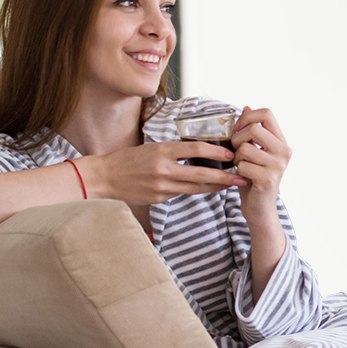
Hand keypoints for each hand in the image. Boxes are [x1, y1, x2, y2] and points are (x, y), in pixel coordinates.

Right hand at [77, 141, 236, 203]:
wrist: (104, 177)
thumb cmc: (128, 160)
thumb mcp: (151, 148)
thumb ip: (173, 151)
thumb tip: (199, 152)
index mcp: (162, 151)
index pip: (195, 149)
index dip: (216, 152)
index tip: (231, 154)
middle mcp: (163, 169)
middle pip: (201, 174)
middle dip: (224, 177)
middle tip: (242, 177)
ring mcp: (161, 186)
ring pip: (195, 187)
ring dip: (215, 187)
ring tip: (231, 185)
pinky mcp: (159, 198)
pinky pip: (183, 194)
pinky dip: (197, 191)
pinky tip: (209, 190)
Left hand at [230, 106, 291, 219]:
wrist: (260, 208)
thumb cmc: (254, 178)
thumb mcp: (253, 151)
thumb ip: (252, 131)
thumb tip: (246, 106)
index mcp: (281, 141)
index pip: (267, 113)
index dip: (247, 117)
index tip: (238, 130)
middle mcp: (284, 151)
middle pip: (254, 128)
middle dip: (238, 138)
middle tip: (237, 151)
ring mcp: (278, 165)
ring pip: (245, 148)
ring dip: (236, 157)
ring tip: (240, 166)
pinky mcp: (268, 179)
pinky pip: (243, 165)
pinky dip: (237, 171)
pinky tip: (243, 177)